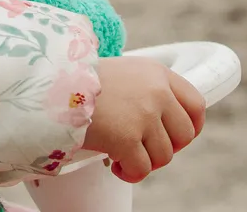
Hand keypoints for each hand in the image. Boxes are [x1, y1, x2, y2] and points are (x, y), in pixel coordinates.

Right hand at [81, 57, 206, 183]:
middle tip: (144, 150)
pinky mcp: (127, 138)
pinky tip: (114, 164)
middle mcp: (156, 91)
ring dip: (144, 162)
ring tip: (121, 156)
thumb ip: (146, 91)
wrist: (49, 86)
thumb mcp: (123, 74)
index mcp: (156, 73)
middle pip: (185, 134)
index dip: (191, 127)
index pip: (196, 104)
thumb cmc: (79, 82)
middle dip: (167, 148)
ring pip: (164, 156)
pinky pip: (142, 169)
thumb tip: (163, 124)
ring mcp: (143, 114)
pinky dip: (129, 173)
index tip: (176, 138)